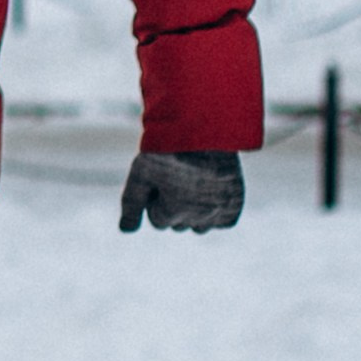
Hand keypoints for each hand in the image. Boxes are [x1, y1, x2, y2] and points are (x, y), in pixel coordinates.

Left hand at [118, 151, 243, 232]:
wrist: (204, 130)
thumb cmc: (168, 151)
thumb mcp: (141, 172)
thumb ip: (131, 203)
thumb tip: (126, 230)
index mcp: (175, 210)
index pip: (157, 221)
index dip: (155, 199)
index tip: (160, 178)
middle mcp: (200, 216)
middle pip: (178, 225)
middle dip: (172, 206)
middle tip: (176, 178)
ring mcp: (220, 212)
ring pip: (199, 226)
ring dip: (193, 212)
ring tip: (191, 184)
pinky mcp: (235, 207)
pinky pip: (221, 222)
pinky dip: (215, 212)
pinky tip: (208, 192)